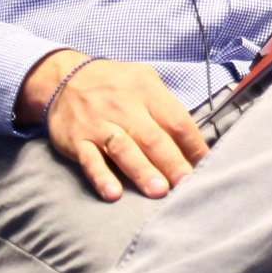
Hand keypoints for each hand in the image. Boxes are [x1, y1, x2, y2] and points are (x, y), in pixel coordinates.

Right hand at [19, 52, 208, 201]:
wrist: (65, 78)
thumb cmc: (116, 85)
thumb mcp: (146, 81)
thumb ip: (166, 108)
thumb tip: (193, 141)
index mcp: (148, 92)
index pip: (177, 121)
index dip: (193, 145)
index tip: (205, 165)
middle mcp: (125, 107)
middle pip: (154, 138)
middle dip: (173, 163)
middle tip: (187, 184)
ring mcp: (99, 124)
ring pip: (124, 150)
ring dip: (143, 172)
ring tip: (160, 192)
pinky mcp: (77, 140)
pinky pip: (90, 160)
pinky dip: (101, 177)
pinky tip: (113, 194)